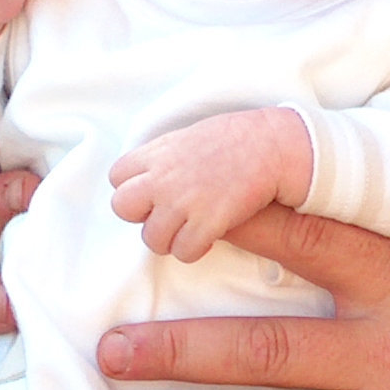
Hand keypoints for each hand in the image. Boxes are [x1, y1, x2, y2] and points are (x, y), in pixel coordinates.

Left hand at [109, 109, 314, 261]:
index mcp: (158, 153)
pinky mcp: (205, 223)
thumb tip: (152, 176)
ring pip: (152, 239)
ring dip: (171, 239)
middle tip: (169, 214)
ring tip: (192, 229)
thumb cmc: (237, 138)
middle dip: (143, 215)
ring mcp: (182, 202)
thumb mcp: (190, 136)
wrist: (272, 145)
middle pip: (123, 208)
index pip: (117, 177)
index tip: (155, 193)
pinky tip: (210, 237)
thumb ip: (164, 157)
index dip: (135, 189)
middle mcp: (162, 178)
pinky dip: (196, 249)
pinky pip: (183, 252)